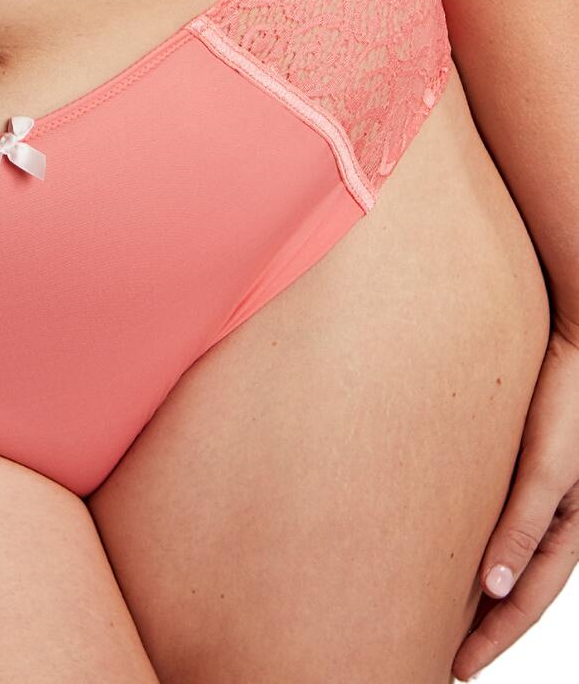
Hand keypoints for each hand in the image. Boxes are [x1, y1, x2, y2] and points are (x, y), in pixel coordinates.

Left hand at [451, 315, 578, 680]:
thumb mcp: (546, 470)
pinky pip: (484, 519)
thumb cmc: (564, 403)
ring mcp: (529, 493)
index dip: (492, 639)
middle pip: (511, 588)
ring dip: (469, 589)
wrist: (565, 341)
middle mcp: (549, 518)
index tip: (455, 668)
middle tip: (436, 657)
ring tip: (428, 616)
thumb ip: (522, 526)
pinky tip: (434, 551)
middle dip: (480, 626)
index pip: (525, 602)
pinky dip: (464, 546)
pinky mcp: (508, 464)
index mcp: (566, 530)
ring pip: (495, 555)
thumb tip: (493, 589)